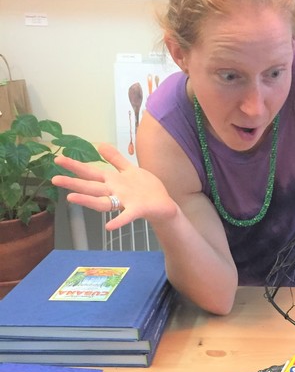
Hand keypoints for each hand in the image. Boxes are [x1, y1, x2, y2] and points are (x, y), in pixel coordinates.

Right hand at [52, 143, 177, 230]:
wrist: (163, 205)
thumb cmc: (146, 188)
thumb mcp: (129, 170)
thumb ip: (115, 159)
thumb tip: (100, 145)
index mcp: (113, 181)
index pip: (91, 172)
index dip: (75, 166)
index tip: (57, 159)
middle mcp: (115, 192)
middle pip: (91, 187)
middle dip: (73, 183)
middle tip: (54, 179)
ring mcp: (124, 201)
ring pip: (103, 201)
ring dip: (88, 201)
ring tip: (71, 198)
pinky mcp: (137, 210)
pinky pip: (127, 216)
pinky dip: (119, 221)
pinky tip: (109, 226)